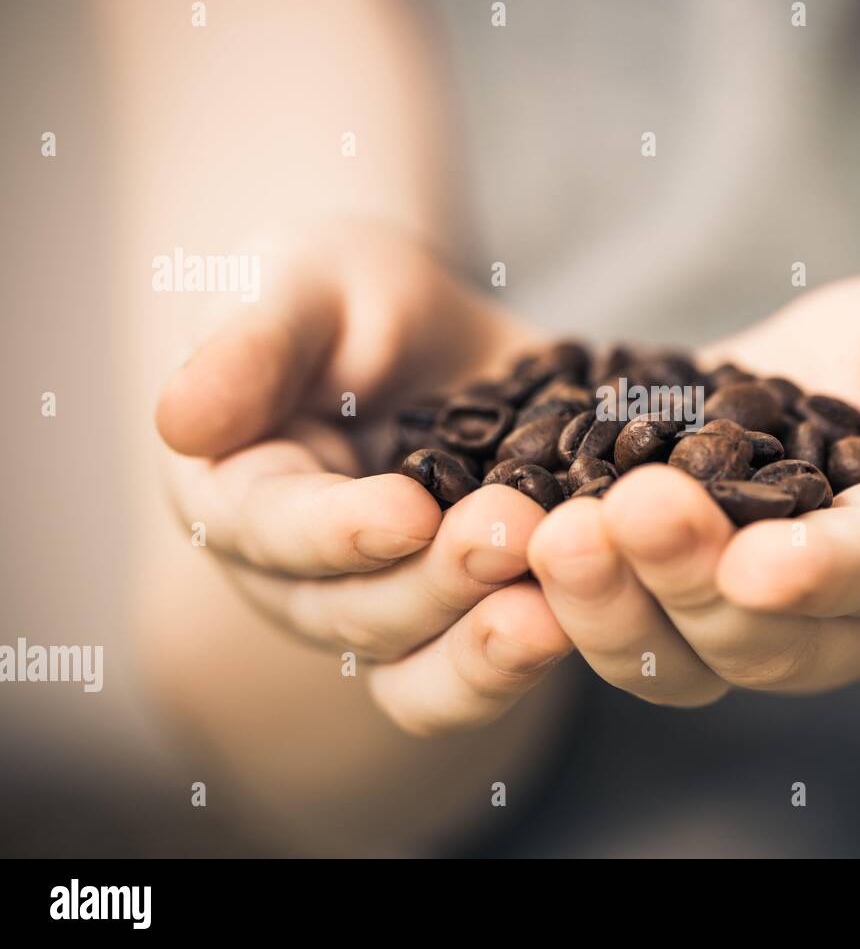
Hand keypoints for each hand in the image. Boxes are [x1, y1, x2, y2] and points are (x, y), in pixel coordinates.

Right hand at [156, 221, 572, 734]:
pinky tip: (586, 619)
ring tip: (558, 609)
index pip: (273, 529)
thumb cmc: (343, 298)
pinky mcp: (468, 617)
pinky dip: (532, 656)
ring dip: (488, 646)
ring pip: (423, 664)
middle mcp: (305, 577)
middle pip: (359, 611)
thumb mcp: (299, 283)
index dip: (337, 529)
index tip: (407, 509)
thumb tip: (180, 420)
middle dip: (438, 581)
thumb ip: (251, 342)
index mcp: (240, 496)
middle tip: (516, 534)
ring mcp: (389, 607)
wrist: (428, 336)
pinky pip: (487, 669)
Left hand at [527, 275, 859, 703]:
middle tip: (625, 514)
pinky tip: (509, 532)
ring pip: (678, 659)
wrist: (847, 387)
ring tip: (552, 533)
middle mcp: (834, 619)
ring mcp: (744, 623)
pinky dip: (562, 596)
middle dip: (690, 581)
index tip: (761, 560)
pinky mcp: (667, 602)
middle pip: (763, 637)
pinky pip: (616, 626)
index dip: (826, 572)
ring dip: (611, 605)